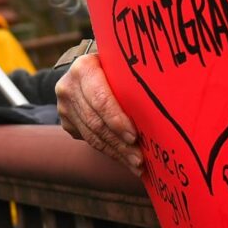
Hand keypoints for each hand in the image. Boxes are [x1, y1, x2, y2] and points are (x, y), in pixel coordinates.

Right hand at [55, 53, 142, 174]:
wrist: (84, 69)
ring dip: (116, 153)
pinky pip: (89, 141)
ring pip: (92, 136)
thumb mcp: (120, 63)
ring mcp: (65, 107)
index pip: (101, 100)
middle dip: (120, 144)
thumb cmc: (113, 65)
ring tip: (136, 164)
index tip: (135, 137)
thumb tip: (162, 97)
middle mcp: (69, 87)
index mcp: (83, 68)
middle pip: (96, 123)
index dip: (117, 120)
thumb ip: (131, 76)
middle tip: (140, 159)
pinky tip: (125, 158)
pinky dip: (109, 151)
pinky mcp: (66, 122)